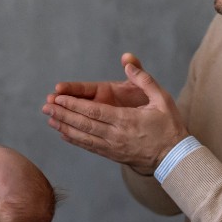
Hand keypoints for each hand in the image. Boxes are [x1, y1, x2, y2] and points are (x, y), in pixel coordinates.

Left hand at [42, 54, 188, 175]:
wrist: (175, 158)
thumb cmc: (170, 126)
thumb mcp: (163, 99)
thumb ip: (145, 80)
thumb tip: (128, 63)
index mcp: (127, 120)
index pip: (95, 112)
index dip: (75, 105)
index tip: (59, 98)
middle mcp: (117, 135)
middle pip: (84, 124)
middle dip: (63, 115)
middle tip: (46, 107)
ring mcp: (113, 147)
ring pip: (84, 137)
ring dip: (65, 128)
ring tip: (50, 120)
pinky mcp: (113, 155)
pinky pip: (90, 147)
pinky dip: (75, 140)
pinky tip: (63, 134)